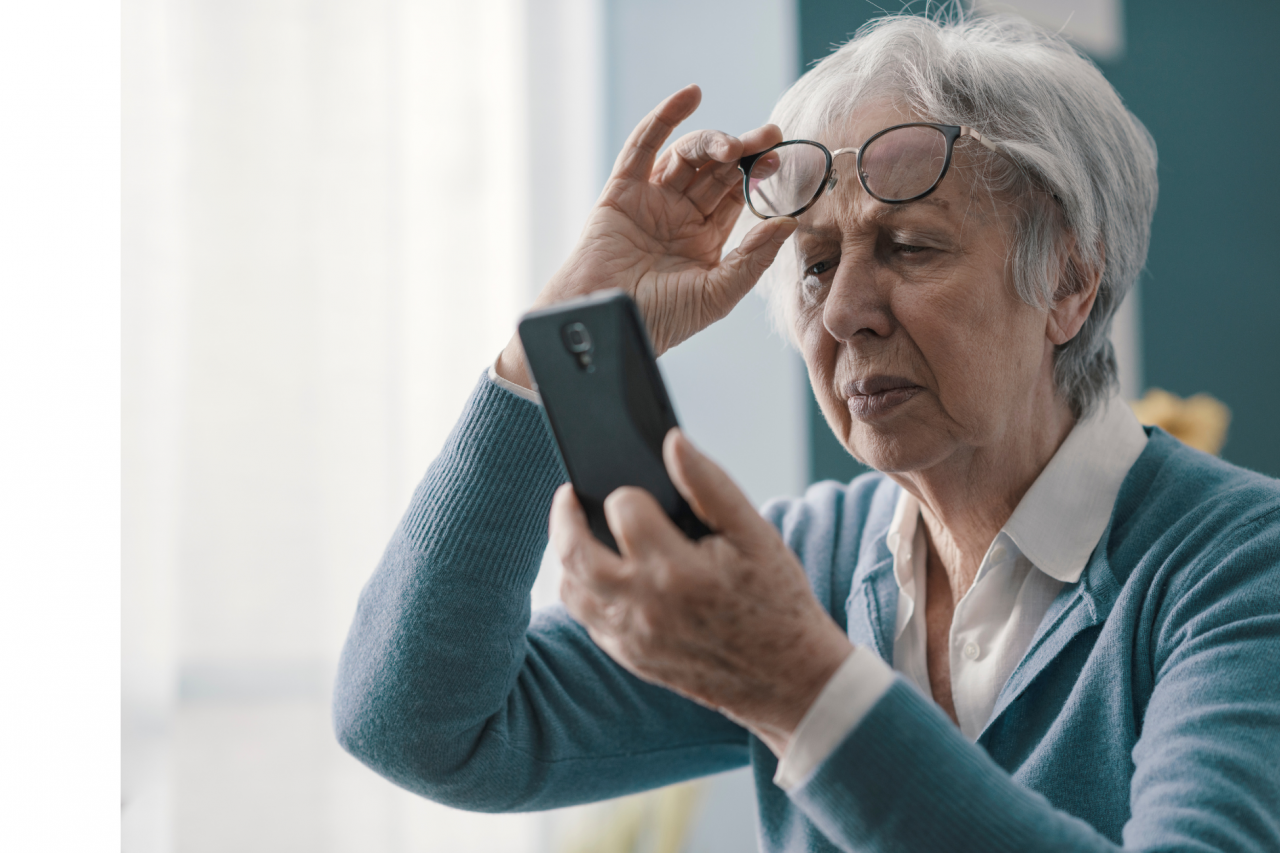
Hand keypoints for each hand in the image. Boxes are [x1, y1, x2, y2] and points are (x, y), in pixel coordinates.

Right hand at [496, 85, 798, 388]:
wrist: (608, 323)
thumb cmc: (659, 319)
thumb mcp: (717, 293)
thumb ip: (753, 258)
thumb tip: (788, 221)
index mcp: (704, 239)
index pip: (736, 195)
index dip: (758, 173)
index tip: (780, 158)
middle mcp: (679, 215)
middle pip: (716, 170)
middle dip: (744, 150)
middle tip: (771, 135)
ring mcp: (651, 200)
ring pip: (687, 156)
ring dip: (712, 142)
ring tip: (731, 146)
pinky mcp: (622, 191)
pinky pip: (643, 147)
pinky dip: (664, 118)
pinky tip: (690, 96)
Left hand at [550, 429, 851, 755]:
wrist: (789, 680)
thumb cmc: (776, 601)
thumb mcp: (755, 534)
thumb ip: (710, 484)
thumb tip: (673, 442)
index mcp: (677, 570)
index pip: (623, 510)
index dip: (628, 492)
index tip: (636, 489)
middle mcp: (645, 607)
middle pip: (575, 553)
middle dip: (564, 516)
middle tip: (569, 495)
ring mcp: (633, 637)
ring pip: (571, 590)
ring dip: (567, 556)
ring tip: (578, 531)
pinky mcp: (631, 658)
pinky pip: (587, 620)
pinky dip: (583, 591)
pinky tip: (599, 572)